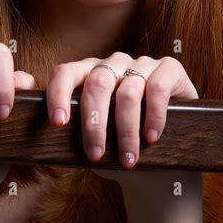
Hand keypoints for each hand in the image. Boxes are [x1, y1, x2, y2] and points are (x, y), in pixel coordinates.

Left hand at [45, 52, 197, 172]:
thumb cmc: (124, 142)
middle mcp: (114, 63)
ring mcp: (142, 63)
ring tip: (127, 160)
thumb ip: (77, 133)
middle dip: (94, 123)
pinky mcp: (170, 69)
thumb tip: (52, 146)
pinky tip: (151, 138)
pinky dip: (153, 117)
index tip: (58, 123)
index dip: (58, 94)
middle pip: (97, 83)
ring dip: (126, 131)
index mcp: (90, 73)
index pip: (65, 73)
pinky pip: (157, 89)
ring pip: (128, 92)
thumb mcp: (98, 136)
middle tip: (95, 155)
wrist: (169, 145)